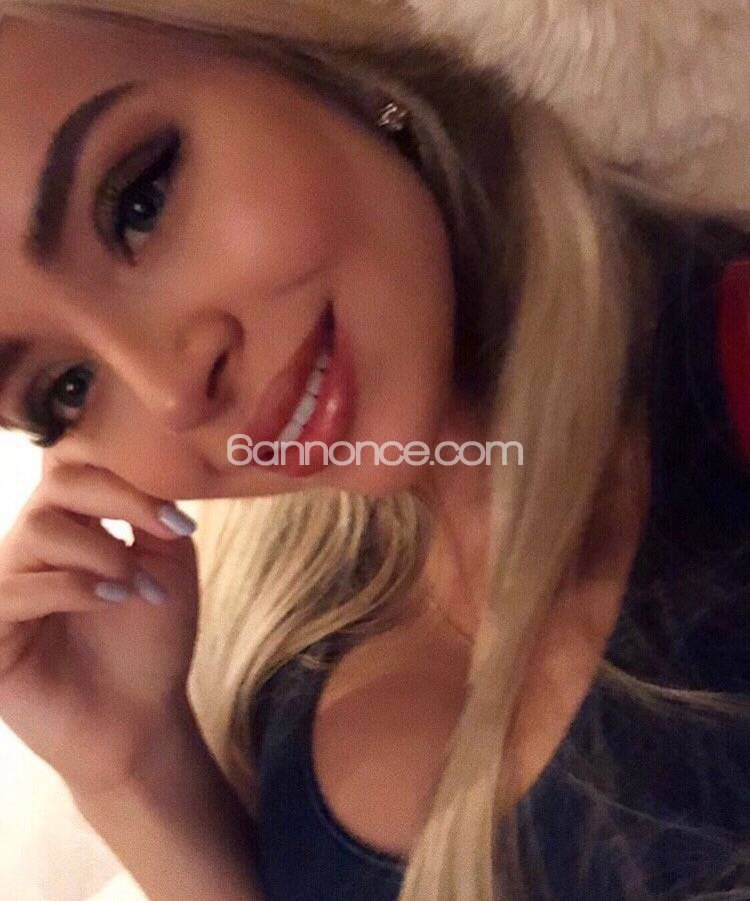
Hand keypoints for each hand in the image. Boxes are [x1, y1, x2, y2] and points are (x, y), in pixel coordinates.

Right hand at [0, 459, 200, 795]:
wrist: (142, 717)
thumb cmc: (150, 641)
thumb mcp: (166, 566)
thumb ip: (152, 516)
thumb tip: (143, 477)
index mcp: (70, 530)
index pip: (78, 470)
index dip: (126, 484)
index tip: (178, 524)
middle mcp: (31, 551)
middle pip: (56, 486)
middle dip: (117, 509)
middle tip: (155, 555)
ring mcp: (6, 588)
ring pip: (37, 531)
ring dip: (101, 556)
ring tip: (134, 592)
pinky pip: (12, 588)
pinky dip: (70, 587)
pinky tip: (109, 603)